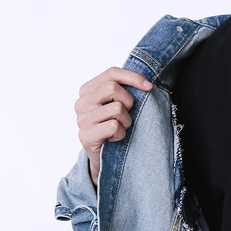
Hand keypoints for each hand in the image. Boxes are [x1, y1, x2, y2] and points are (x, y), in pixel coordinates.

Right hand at [74, 66, 153, 186]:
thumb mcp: (117, 106)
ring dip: (126, 121)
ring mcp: (82, 119)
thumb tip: (146, 83)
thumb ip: (123, 91)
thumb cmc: (113, 129)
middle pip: (113, 88)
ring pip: (117, 109)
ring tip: (120, 129)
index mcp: (87, 90)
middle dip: (129, 103)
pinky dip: (121, 134)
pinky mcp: (86, 135)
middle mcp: (81, 102)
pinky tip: (115, 138)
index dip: (133, 77)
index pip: (111, 73)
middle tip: (128, 116)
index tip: (149, 86)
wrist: (103, 158)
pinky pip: (114, 126)